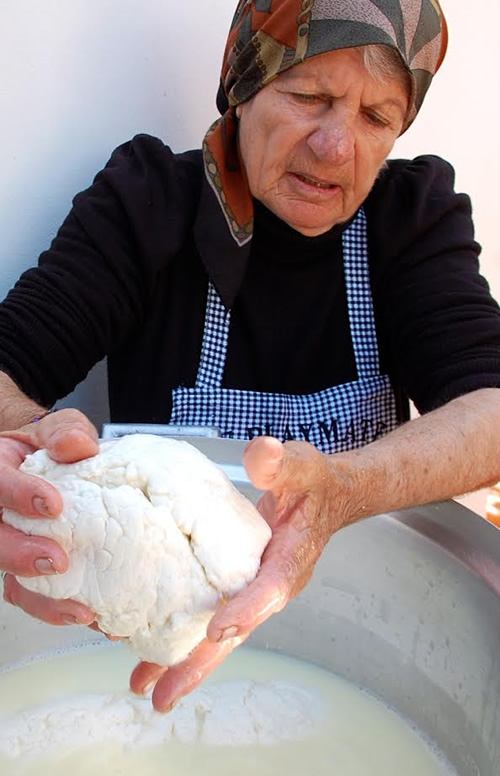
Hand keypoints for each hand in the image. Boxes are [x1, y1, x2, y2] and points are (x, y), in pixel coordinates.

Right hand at [1, 409, 97, 625]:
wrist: (53, 465)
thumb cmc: (50, 447)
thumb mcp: (58, 428)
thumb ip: (65, 433)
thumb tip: (78, 446)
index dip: (18, 494)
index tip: (52, 504)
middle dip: (21, 555)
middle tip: (57, 560)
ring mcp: (13, 546)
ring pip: (11, 580)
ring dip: (43, 599)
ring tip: (79, 608)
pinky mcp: (32, 571)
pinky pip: (37, 597)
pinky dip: (63, 610)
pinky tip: (93, 616)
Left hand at [131, 436, 347, 711]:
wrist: (326, 497)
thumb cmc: (313, 483)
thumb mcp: (300, 464)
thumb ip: (280, 461)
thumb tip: (260, 453)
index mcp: (292, 559)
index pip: (272, 588)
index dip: (248, 608)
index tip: (219, 628)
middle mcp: (273, 585)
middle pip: (239, 631)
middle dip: (202, 662)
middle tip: (165, 695)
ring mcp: (255, 591)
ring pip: (221, 635)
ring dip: (185, 661)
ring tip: (145, 688)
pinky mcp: (239, 588)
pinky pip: (212, 618)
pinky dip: (185, 638)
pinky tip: (152, 655)